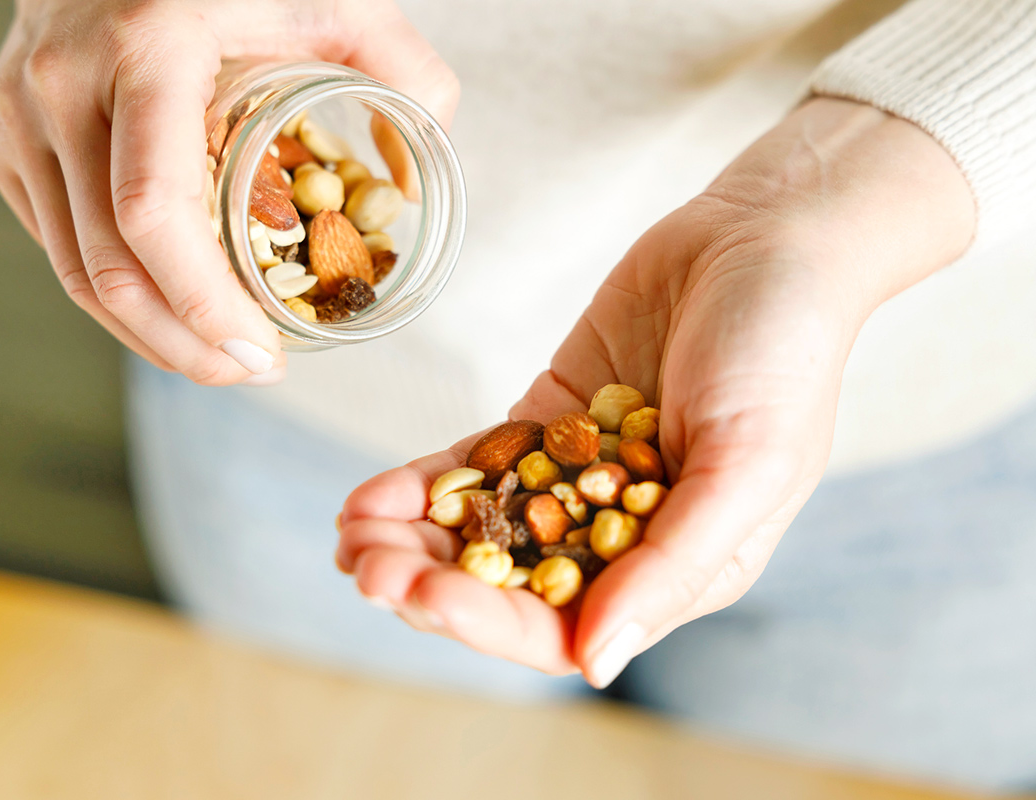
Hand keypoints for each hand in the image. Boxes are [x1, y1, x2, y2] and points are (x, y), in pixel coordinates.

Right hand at [0, 0, 457, 384]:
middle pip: (110, 268)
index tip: (263, 353)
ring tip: (220, 358)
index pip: (153, 214)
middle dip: (187, 346)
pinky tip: (173, 308)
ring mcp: (17, 115)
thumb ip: (404, 70)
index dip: (204, 305)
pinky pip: (57, 244)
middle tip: (254, 371)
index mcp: (146, 51)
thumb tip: (414, 183)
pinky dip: (117, 294)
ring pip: (75, 273)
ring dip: (151, 335)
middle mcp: (63, 87)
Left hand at [337, 98, 974, 684]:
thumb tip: (596, 664)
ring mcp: (577, 477)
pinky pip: (476, 464)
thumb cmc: (782, 352)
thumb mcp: (746, 463)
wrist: (762, 236)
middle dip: (431, 582)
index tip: (421, 594)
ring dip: (412, 539)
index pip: (565, 627)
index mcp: (678, 568)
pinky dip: (423, 482)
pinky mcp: (547, 422)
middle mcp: (622, 534)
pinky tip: (370, 492)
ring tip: (350, 530)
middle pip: (508, 586)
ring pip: (481, 528)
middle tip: (363, 565)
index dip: (485, 622)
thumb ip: (673, 565)